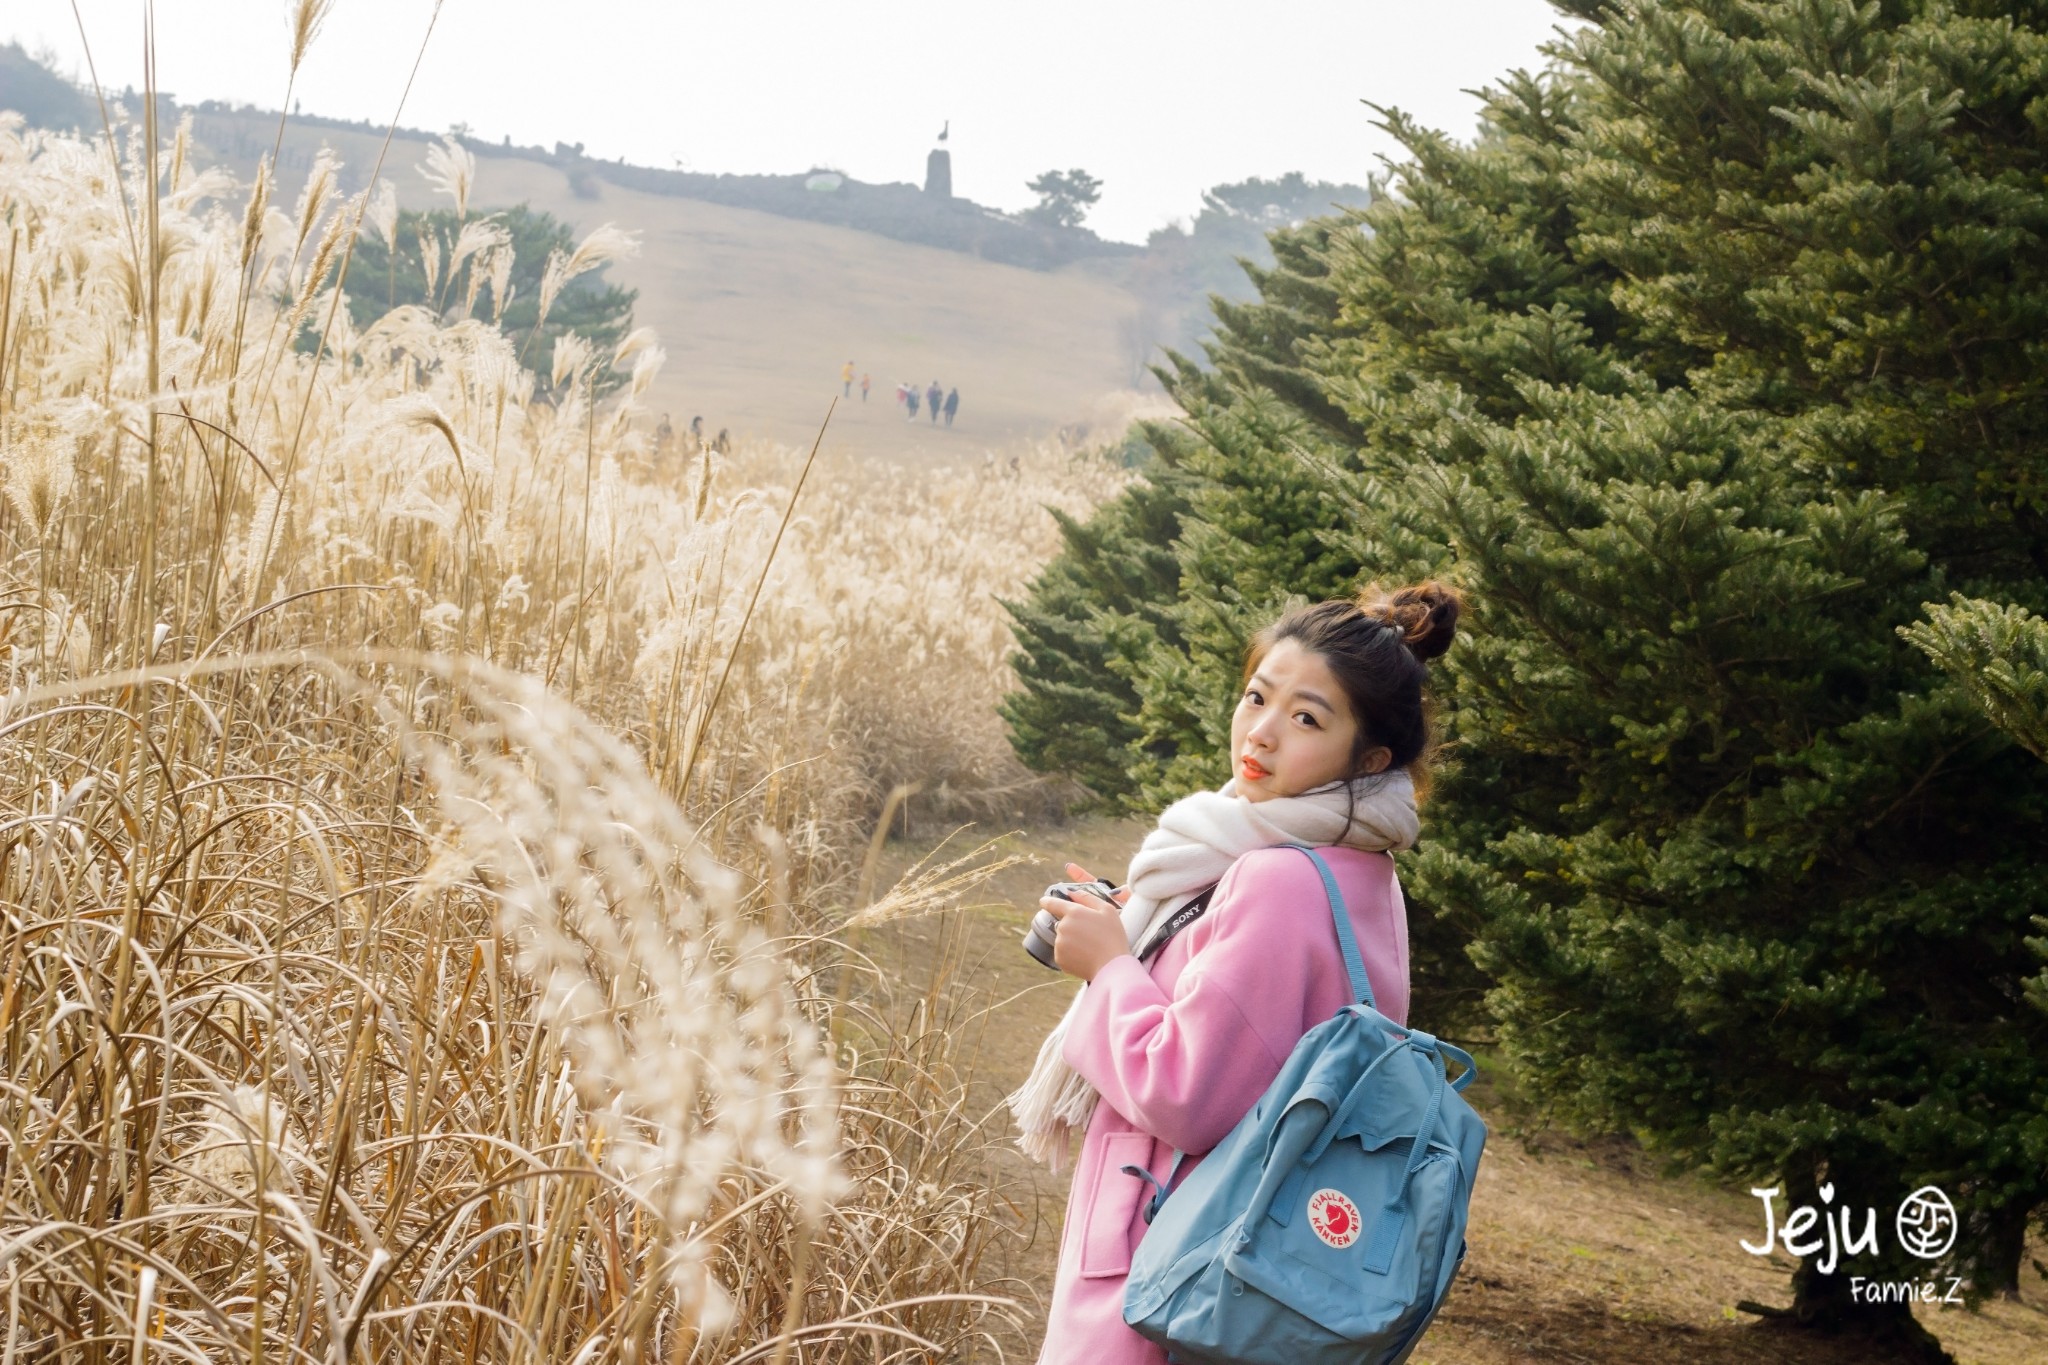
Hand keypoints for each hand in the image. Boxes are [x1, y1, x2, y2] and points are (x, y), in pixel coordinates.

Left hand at [1044, 862, 1130, 981]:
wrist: (1111, 966)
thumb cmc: (1112, 936)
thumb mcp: (1107, 910)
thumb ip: (1088, 898)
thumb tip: (1072, 893)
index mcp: (1073, 912)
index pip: (1053, 903)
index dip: (1047, 901)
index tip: (1043, 901)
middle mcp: (1063, 927)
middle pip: (1062, 924)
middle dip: (1073, 927)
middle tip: (1090, 935)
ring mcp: (1059, 944)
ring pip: (1063, 939)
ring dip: (1072, 941)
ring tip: (1090, 947)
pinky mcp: (1059, 959)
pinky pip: (1063, 953)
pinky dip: (1071, 954)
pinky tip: (1085, 956)